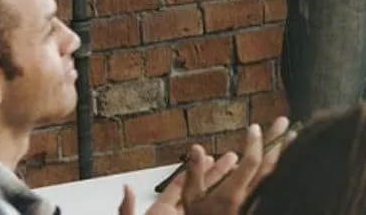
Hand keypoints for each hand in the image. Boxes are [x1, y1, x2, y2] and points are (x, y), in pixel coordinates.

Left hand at [118, 148, 237, 214]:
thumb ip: (127, 211)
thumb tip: (126, 188)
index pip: (178, 187)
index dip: (194, 170)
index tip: (210, 156)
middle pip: (198, 193)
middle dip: (216, 175)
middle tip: (232, 159)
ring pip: (208, 207)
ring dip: (224, 191)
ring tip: (239, 174)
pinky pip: (214, 214)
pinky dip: (225, 209)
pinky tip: (238, 203)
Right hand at [182, 120, 289, 214]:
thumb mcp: (192, 201)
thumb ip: (194, 174)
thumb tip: (195, 147)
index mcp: (232, 195)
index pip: (250, 164)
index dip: (254, 144)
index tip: (254, 127)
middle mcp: (249, 199)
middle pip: (268, 167)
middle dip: (276, 142)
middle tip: (283, 121)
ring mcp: (258, 204)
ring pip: (275, 176)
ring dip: (284, 154)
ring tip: (291, 136)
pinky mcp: (262, 205)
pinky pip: (274, 186)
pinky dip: (280, 170)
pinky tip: (287, 158)